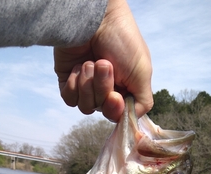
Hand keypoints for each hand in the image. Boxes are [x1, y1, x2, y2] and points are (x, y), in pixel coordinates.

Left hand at [54, 0, 152, 121]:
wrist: (95, 17)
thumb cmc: (122, 40)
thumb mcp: (143, 73)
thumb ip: (143, 103)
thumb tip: (131, 120)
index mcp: (125, 89)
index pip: (119, 115)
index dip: (115, 109)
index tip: (115, 96)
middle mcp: (106, 90)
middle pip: (101, 110)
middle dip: (102, 88)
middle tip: (103, 64)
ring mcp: (86, 86)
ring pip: (85, 106)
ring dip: (88, 84)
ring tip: (90, 62)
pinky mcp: (68, 81)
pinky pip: (69, 99)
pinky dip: (74, 84)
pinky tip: (77, 66)